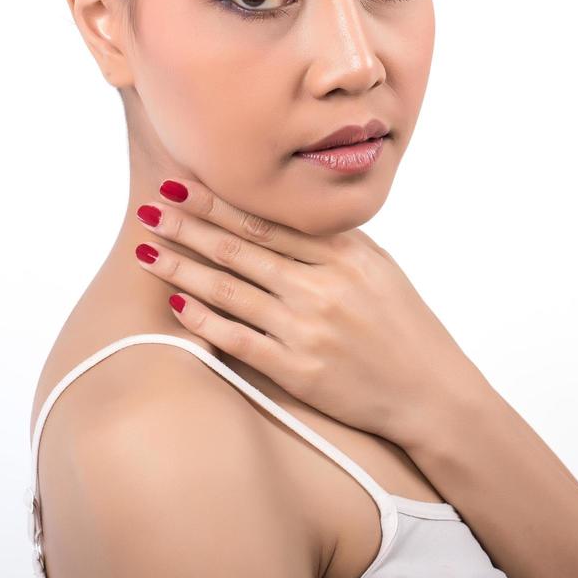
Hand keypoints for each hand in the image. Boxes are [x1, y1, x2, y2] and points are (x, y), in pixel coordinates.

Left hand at [131, 177, 483, 447]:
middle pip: (240, 249)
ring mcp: (308, 328)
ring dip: (182, 268)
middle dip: (188, 227)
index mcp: (344, 254)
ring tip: (147, 251)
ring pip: (230, 290)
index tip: (181, 185)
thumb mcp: (379, 269)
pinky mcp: (298, 369)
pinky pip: (237, 339)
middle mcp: (322, 286)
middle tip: (149, 209)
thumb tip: (285, 214)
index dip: (217, 202)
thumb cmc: (404, 327)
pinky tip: (175, 303)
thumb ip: (333, 242)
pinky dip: (203, 319)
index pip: (266, 221)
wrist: (431, 392)